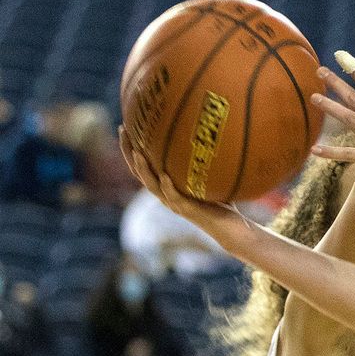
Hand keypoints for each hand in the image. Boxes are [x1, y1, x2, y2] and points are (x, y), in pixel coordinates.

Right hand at [117, 126, 250, 247]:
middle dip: (128, 152)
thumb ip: (205, 158)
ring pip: (151, 186)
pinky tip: (165, 176)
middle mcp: (165, 194)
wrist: (230, 228)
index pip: (142, 165)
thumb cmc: (222, 201)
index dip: (131, 148)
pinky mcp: (187, 210)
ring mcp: (174, 203)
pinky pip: (174, 198)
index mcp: (166, 186)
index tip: (125, 126)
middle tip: (122, 130)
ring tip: (137, 152)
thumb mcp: (210, 176)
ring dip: (143, 169)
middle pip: (138, 172)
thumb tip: (211, 132)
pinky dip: (168, 187)